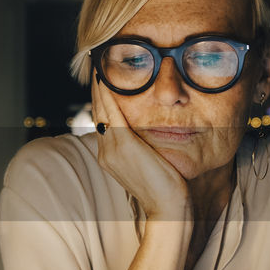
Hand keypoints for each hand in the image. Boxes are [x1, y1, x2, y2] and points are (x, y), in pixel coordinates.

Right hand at [91, 71, 190, 222]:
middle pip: (99, 110)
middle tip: (100, 60)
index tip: (106, 76)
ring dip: (101, 84)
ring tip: (101, 62)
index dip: (103, 97)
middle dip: (99, 85)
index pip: (103, 119)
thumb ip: (147, 147)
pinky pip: (111, 109)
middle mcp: (106, 151)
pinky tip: (107, 74)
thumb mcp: (154, 163)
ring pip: (101, 107)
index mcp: (110, 156)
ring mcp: (111, 148)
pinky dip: (107, 90)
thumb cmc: (170, 190)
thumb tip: (154, 132)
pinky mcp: (122, 144)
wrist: (171, 210)